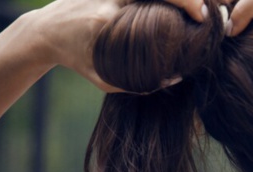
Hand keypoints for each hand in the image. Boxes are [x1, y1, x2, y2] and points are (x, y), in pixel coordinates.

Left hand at [28, 0, 204, 91]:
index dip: (184, 5)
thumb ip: (138, 84)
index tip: (202, 16)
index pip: (153, 7)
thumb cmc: (77, 59)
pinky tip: (174, 3)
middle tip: (207, 8)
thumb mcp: (103, 79)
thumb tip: (175, 79)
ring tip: (196, 6)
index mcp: (107, 21)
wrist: (46, 31)